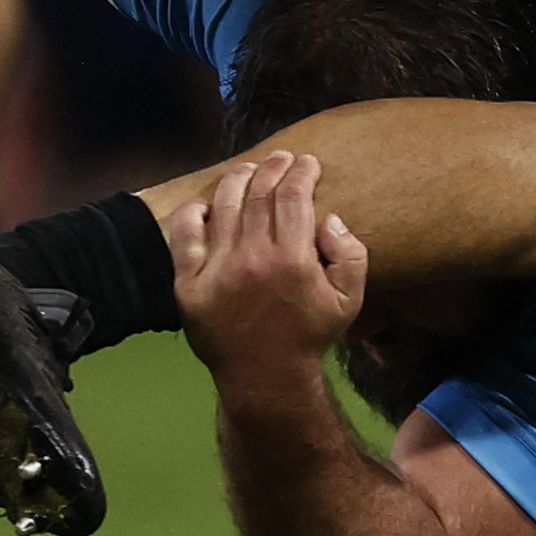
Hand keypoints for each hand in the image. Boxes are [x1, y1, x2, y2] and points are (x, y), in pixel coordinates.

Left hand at [171, 151, 367, 378]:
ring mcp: (216, 270)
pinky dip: (194, 213)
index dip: (301, 173)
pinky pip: (184, 236)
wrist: (264, 376)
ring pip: (224, 206)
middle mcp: (252, 258)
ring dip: (238, 179)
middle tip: (281, 159)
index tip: (307, 164)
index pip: (294, 197)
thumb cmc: (309, 335)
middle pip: (260, 194)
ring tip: (248, 170)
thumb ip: (351, 255)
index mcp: (293, 259)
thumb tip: (329, 218)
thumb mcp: (350, 300)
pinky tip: (206, 205)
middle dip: (273, 168)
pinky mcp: (188, 284)